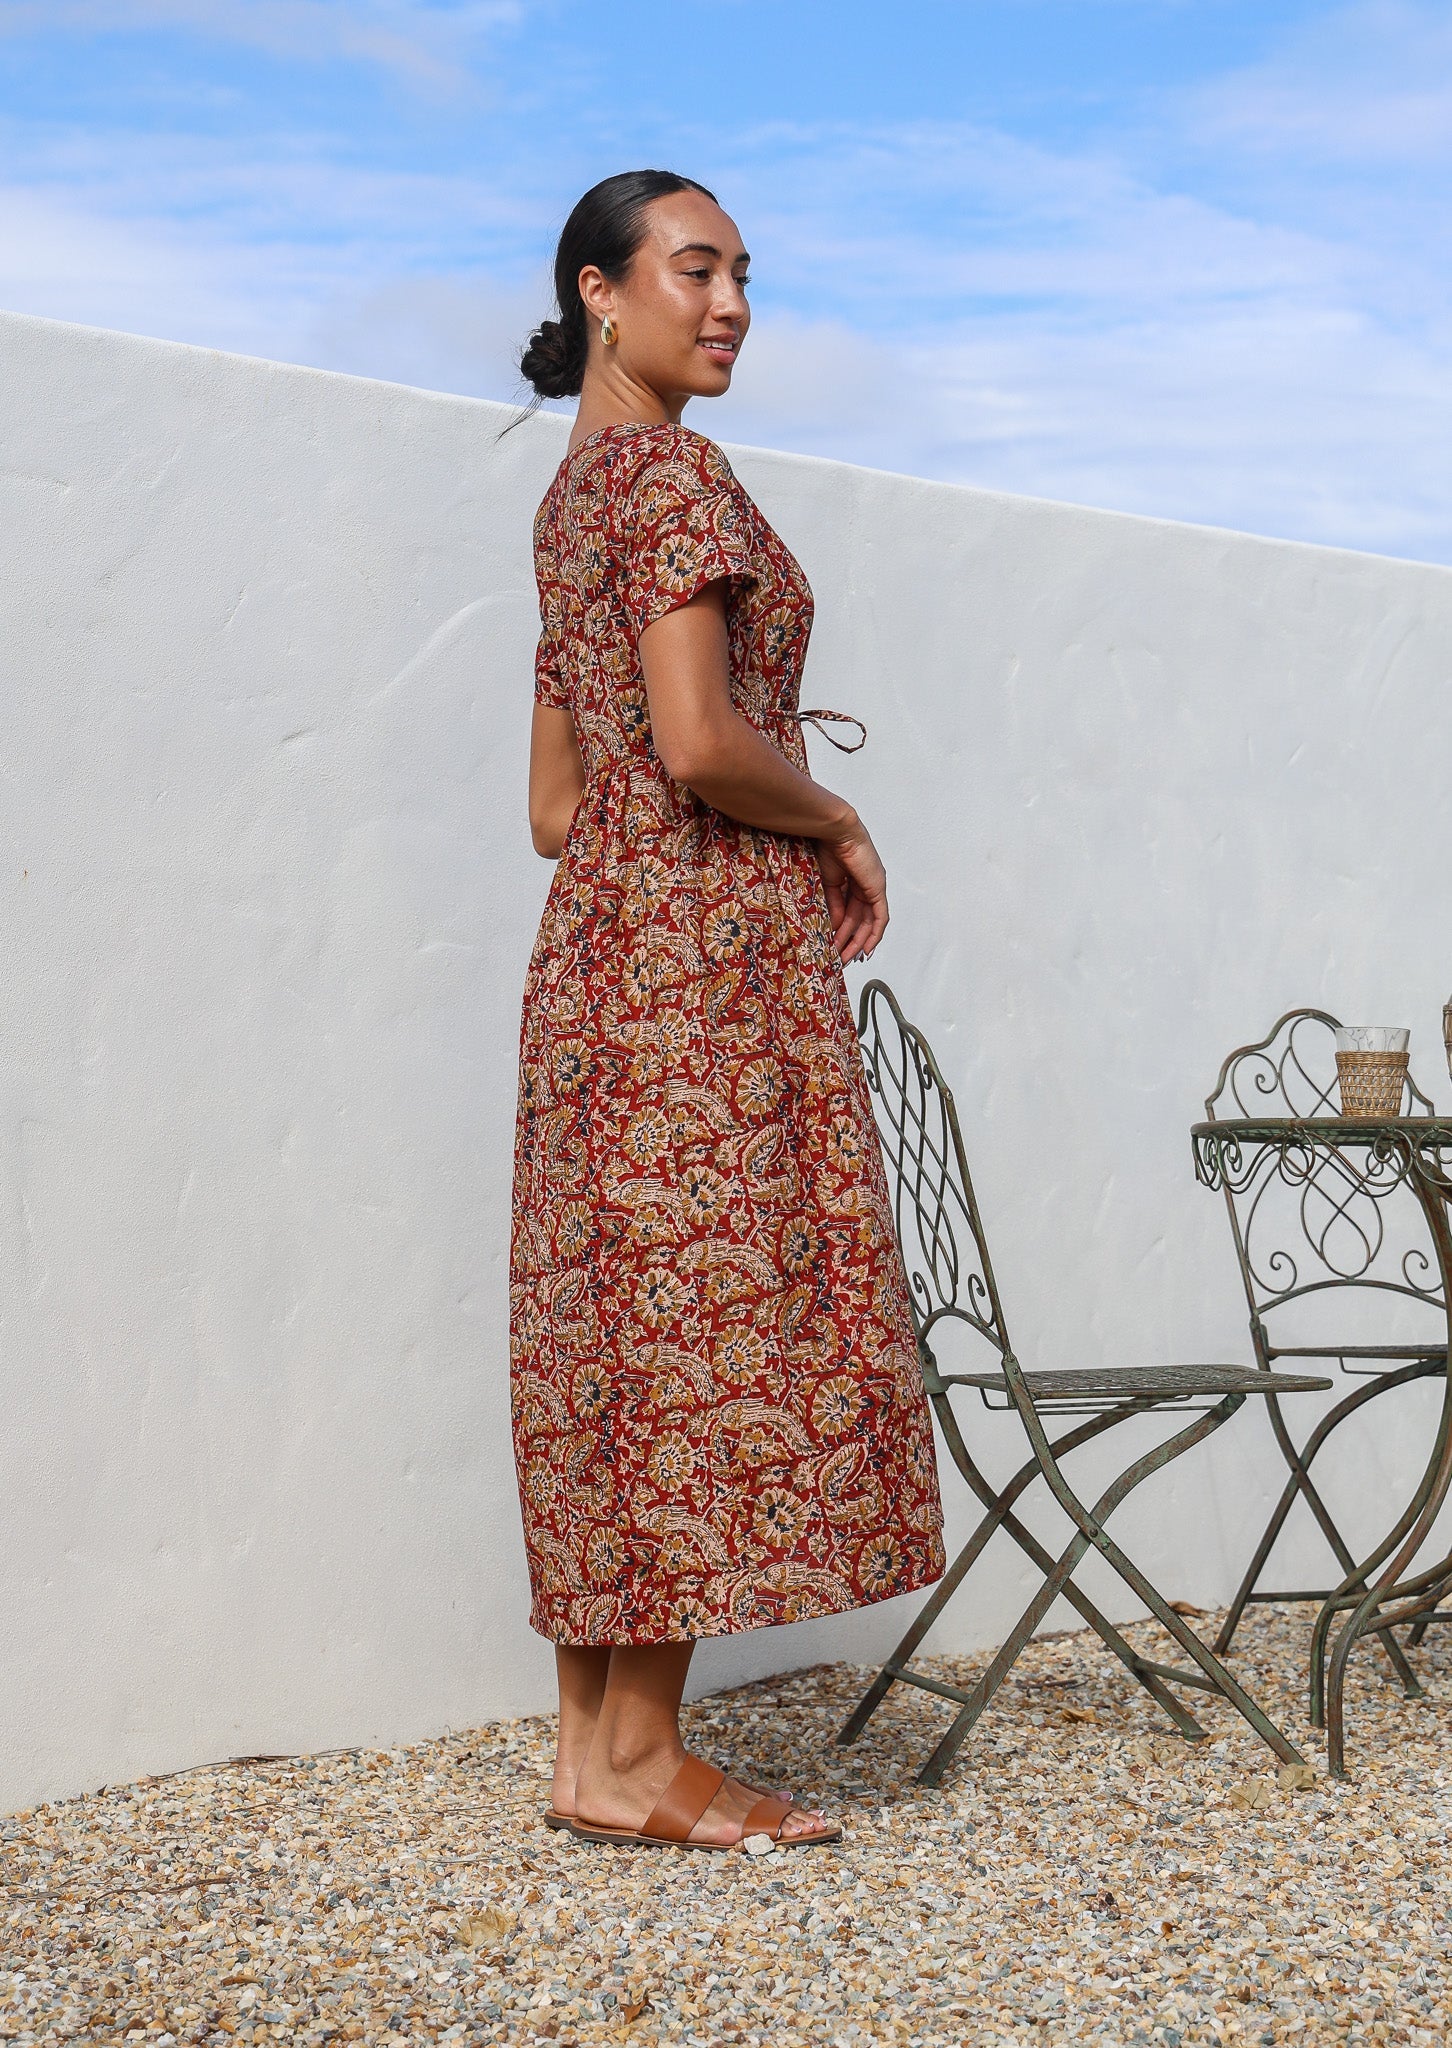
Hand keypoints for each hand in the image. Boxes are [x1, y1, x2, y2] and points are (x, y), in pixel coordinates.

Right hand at [814, 814, 887, 965]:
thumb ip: (831, 905)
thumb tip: (831, 927)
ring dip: (858, 941)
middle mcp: (865, 885)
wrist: (834, 832)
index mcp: (851, 881)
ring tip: (846, 957)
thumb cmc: (825, 847)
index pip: (848, 912)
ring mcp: (873, 887)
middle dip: (849, 940)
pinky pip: (880, 918)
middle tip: (840, 958)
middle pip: (860, 920)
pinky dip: (874, 934)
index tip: (832, 945)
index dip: (841, 930)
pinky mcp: (878, 889)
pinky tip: (867, 949)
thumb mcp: (826, 884)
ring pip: (868, 922)